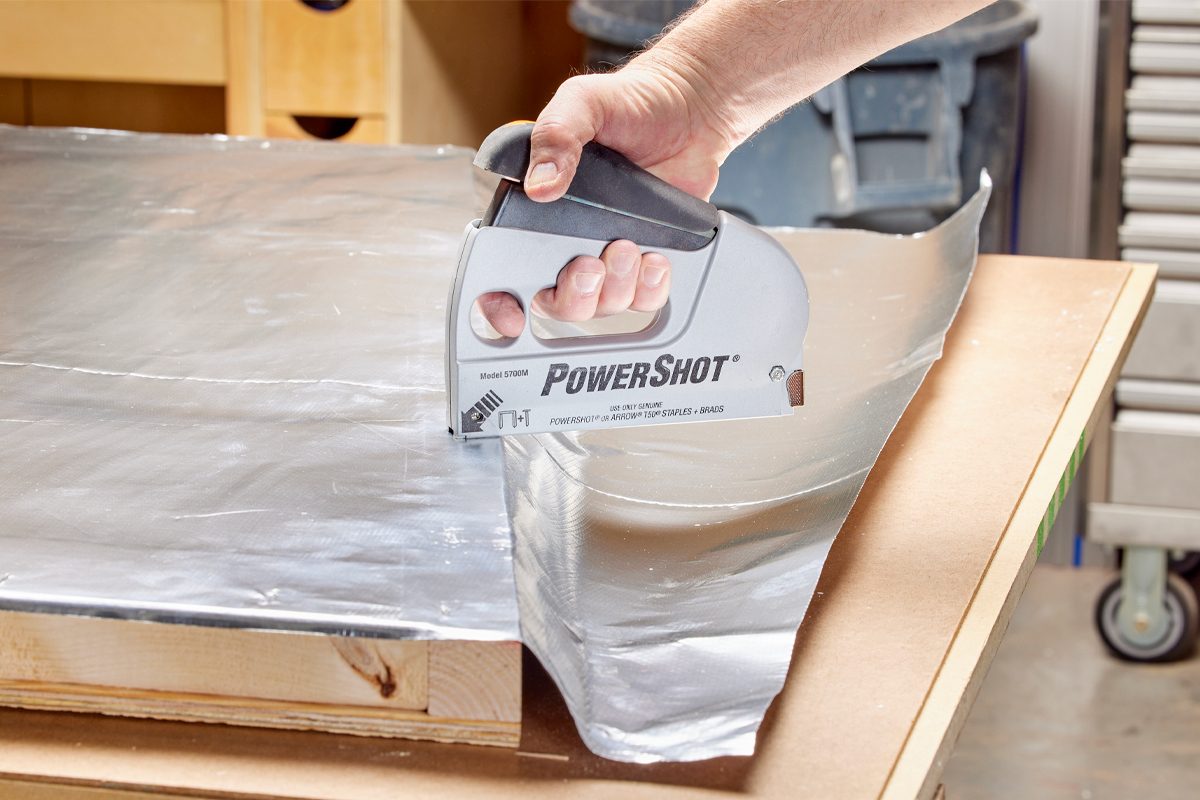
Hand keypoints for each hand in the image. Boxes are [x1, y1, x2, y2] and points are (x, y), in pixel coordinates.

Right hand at [480, 61, 735, 337]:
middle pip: (556, 302)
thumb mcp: (583, 103)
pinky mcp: (646, 260)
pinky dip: (649, 288)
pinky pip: (644, 299)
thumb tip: (539, 186)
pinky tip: (655, 259)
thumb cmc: (630, 102)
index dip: (499, 304)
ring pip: (601, 306)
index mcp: (536, 209)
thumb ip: (556, 136)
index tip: (511, 315)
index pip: (503, 269)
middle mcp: (567, 240)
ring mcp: (607, 253)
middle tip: (591, 263)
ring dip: (615, 287)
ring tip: (630, 246)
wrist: (689, 108)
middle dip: (573, 295)